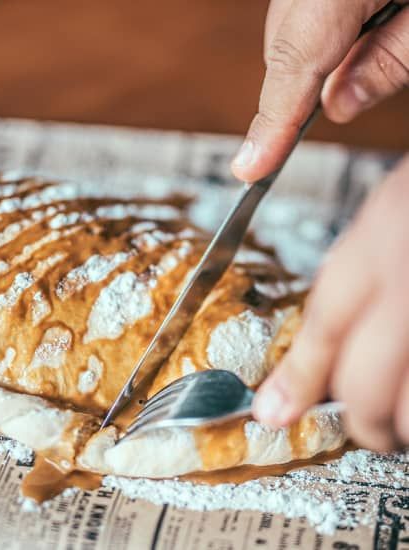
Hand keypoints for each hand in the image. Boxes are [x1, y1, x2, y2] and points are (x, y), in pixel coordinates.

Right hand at [230, 0, 408, 182]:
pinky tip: (356, 30)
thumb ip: (392, 60)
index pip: (295, 61)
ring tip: (373, 44)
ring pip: (291, 26)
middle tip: (330, 108)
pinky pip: (303, 6)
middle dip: (298, 89)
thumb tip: (339, 105)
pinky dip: (321, 30)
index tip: (251, 168)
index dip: (271, 123)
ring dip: (315, 57)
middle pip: (285, 43)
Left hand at [253, 155, 408, 450]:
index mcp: (383, 241)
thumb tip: (326, 340)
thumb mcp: (392, 213)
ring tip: (406, 416)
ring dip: (408, 424)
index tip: (274, 411)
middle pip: (366, 385)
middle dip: (364, 421)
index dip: (297, 378)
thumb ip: (356, 274)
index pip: (324, 328)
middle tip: (369, 427)